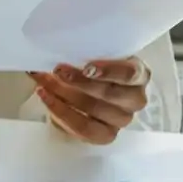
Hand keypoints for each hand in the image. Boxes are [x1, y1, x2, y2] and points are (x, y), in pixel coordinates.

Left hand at [30, 58, 148, 144]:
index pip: (131, 74)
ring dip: (65, 95)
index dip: (110, 71)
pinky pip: (85, 129)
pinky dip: (62, 113)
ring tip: (44, 84)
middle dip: (79, 82)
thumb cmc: (87, 66)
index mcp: (138, 74)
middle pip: (110, 93)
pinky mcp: (106, 135)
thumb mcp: (89, 55)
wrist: (79, 89)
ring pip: (95, 110)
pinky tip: (47, 99)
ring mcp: (122, 119)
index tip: (87, 68)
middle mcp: (134, 98)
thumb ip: (82, 52)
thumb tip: (55, 47)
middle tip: (57, 70)